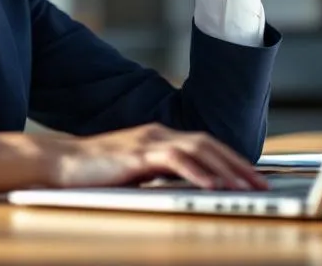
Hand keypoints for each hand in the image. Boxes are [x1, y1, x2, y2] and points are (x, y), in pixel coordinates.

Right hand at [49, 124, 267, 190]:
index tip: (251, 177)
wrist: (59, 163)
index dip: (231, 160)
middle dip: (238, 164)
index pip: (204, 144)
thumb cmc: (93, 172)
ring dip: (225, 169)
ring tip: (245, 187)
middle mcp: (157, 133)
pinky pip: (174, 161)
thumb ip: (159, 174)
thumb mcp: (135, 172)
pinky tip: (212, 186)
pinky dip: (197, 172)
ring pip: (197, 149)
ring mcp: (148, 141)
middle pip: (209, 144)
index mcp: (158, 137)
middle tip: (261, 184)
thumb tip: (186, 187)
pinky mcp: (137, 154)